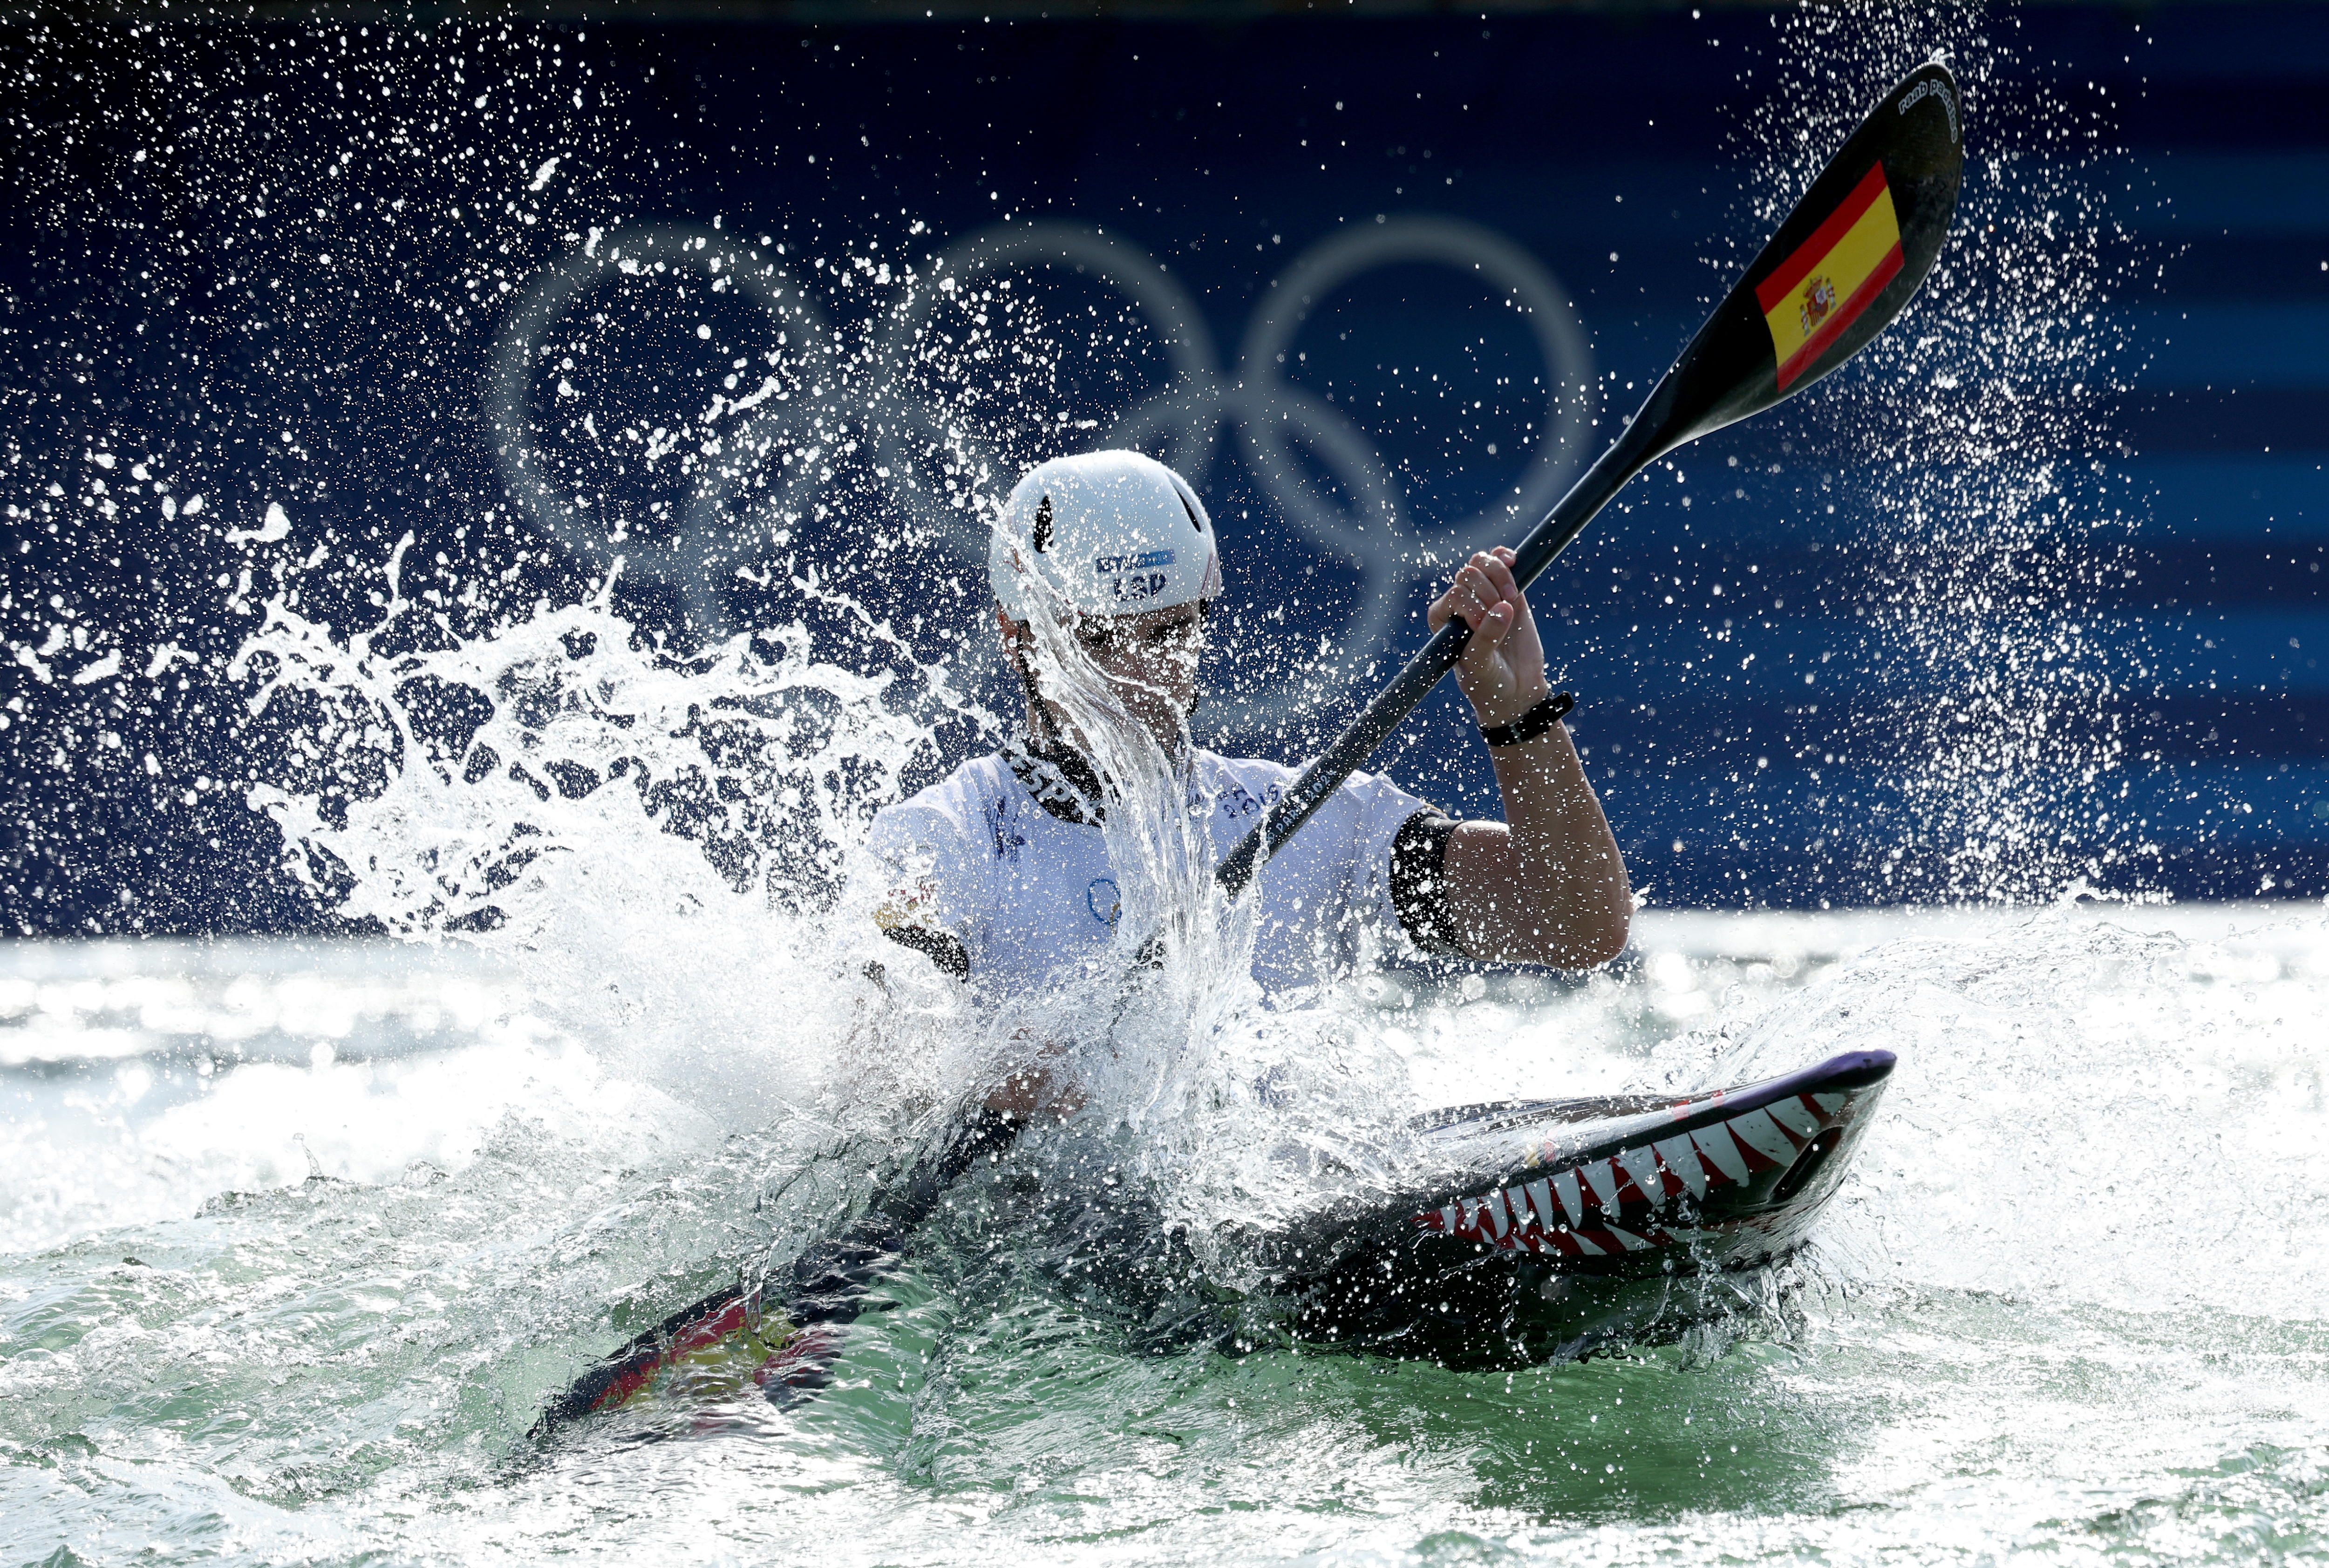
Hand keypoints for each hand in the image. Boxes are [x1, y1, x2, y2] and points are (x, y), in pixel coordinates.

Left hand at [1427, 547, 1551, 729]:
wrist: (1516, 691)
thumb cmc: (1487, 682)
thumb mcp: (1480, 665)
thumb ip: (1486, 638)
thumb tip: (1502, 608)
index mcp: (1444, 618)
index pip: (1455, 594)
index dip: (1473, 606)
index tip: (1483, 626)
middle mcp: (1461, 604)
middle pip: (1468, 574)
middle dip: (1487, 593)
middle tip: (1502, 615)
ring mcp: (1485, 595)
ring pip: (1482, 563)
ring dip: (1499, 576)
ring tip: (1510, 599)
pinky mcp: (1508, 592)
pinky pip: (1501, 561)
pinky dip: (1504, 556)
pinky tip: (1512, 560)